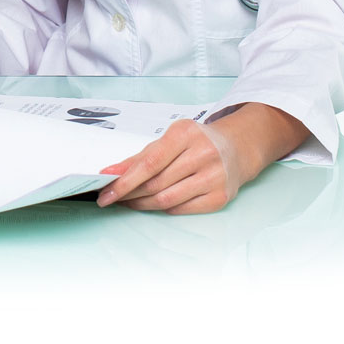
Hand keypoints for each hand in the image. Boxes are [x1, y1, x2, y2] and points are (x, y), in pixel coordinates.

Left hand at [95, 103, 307, 213]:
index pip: (149, 162)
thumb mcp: (170, 138)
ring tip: (129, 201)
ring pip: (167, 200)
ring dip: (142, 204)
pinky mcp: (220, 198)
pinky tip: (153, 204)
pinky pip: (181, 209)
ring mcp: (214, 178)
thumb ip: (141, 155)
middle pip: (155, 183)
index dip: (124, 180)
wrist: (238, 149)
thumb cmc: (198, 142)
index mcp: (186, 134)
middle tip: (112, 198)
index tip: (106, 190)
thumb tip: (112, 173)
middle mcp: (203, 154)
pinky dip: (163, 208)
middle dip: (129, 193)